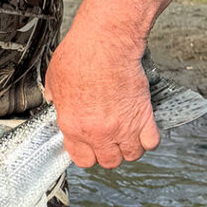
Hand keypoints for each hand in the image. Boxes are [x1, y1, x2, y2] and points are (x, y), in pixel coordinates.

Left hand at [44, 24, 159, 168]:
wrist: (105, 45)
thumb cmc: (80, 56)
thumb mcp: (54, 79)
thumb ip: (56, 98)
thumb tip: (55, 100)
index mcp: (73, 125)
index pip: (81, 158)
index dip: (87, 153)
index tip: (90, 146)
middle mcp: (97, 132)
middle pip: (108, 161)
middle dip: (109, 152)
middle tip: (110, 139)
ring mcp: (122, 127)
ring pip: (131, 155)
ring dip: (130, 146)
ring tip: (127, 134)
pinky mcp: (143, 116)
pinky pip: (151, 142)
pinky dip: (149, 138)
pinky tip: (143, 128)